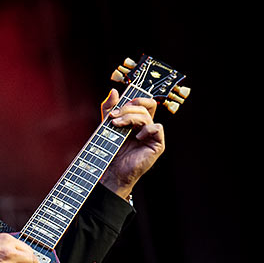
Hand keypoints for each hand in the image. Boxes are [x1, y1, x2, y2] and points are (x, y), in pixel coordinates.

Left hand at [99, 58, 165, 199]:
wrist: (112, 171)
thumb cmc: (110, 151)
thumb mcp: (106, 125)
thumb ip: (109, 109)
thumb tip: (114, 91)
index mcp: (137, 120)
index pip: (143, 101)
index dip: (135, 96)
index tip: (121, 100)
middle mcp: (146, 125)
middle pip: (146, 104)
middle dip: (129, 107)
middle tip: (115, 115)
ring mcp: (152, 135)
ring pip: (147, 115)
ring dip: (130, 117)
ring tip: (117, 126)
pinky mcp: (157, 145)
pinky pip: (157, 128)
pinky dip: (146, 129)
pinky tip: (136, 136)